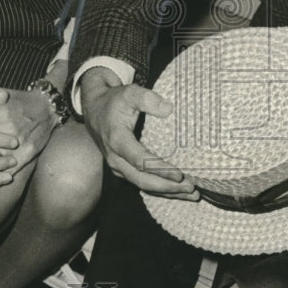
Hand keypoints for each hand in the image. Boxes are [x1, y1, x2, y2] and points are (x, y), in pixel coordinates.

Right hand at [81, 69, 197, 198]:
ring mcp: (118, 166)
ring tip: (191, 194)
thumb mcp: (129, 92)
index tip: (180, 174)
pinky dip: (160, 189)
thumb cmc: (114, 101)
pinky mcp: (123, 169)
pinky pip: (142, 183)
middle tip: (192, 188)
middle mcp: (115, 158)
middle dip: (168, 187)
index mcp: (117, 140)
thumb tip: (168, 109)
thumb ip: (146, 98)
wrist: (95, 109)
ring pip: (143, 185)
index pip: (140, 160)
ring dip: (167, 191)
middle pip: (143, 180)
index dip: (160, 169)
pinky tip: (178, 191)